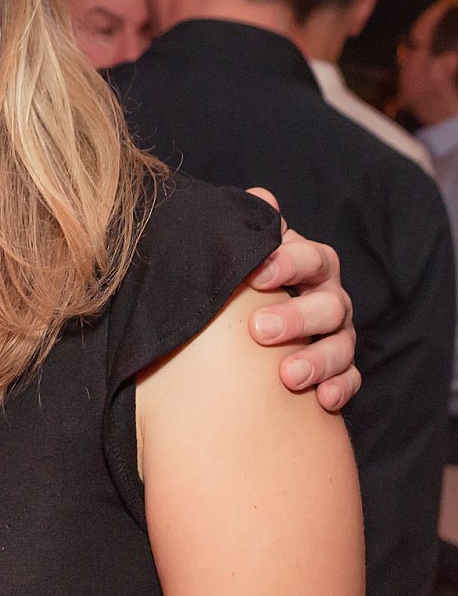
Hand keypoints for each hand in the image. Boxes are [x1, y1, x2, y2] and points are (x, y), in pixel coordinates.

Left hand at [243, 187, 359, 411]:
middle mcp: (329, 298)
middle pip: (329, 304)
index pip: (311, 258)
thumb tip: (259, 195)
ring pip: (342, 345)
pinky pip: (350, 379)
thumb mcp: (246, 256)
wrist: (246, 324)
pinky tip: (323, 400)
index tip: (257, 274)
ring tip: (288, 375)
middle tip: (259, 330)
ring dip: (318, 360)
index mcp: (309, 266)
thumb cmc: (245, 282)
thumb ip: (251, 231)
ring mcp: (337, 334)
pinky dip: (339, 388)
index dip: (288, 263)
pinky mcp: (339, 369)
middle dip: (296, 318)